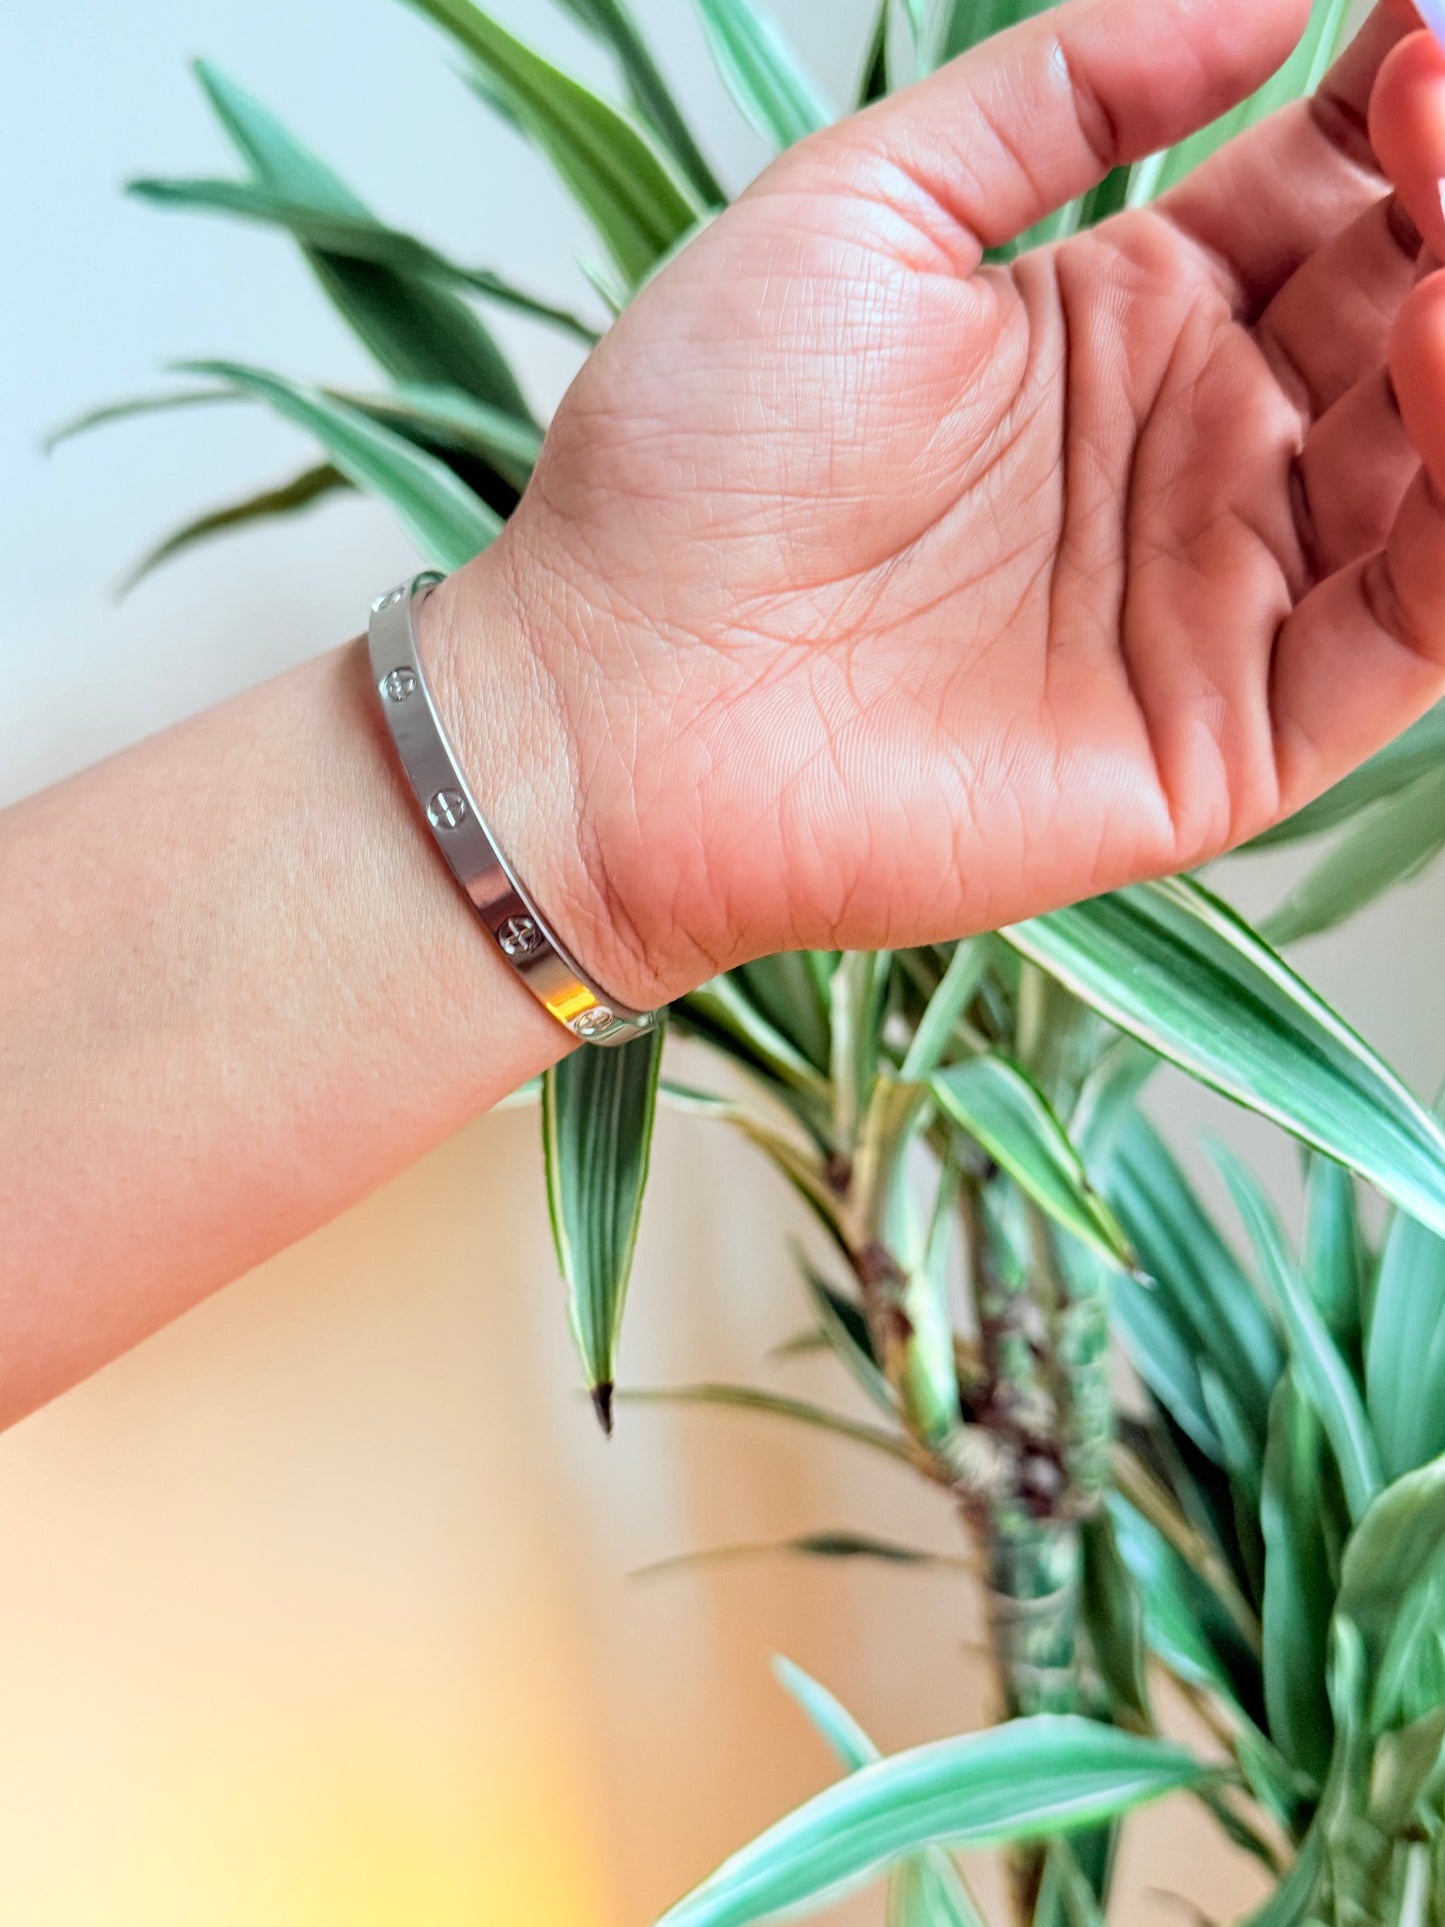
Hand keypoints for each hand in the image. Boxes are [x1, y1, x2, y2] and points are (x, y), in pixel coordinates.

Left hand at [429, 0, 1444, 1011]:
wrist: (610, 696)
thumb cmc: (690, 461)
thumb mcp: (862, 212)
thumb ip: (1062, 92)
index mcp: (1120, 324)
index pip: (1325, 197)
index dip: (1399, 106)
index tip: (1429, 22)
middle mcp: (1190, 457)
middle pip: (1401, 315)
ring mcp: (1212, 603)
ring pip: (1431, 475)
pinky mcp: (1218, 744)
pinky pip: (1398, 640)